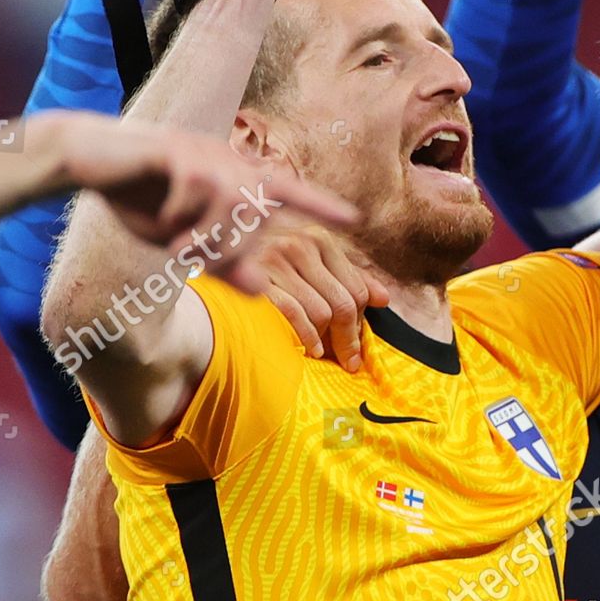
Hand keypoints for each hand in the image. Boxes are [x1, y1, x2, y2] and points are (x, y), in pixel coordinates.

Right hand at [56, 112, 359, 293]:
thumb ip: (223, 263)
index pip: (289, 193)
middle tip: (191, 259)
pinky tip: (161, 215)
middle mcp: (229, 161)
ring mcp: (205, 152)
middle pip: (251, 220)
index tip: (354, 219)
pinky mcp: (176, 149)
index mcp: (236, 178)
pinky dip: (176, 215)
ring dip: (201, 237)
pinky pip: (192, 194)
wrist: (92, 158)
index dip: (321, 206)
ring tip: (177, 245)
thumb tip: (262, 291)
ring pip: (226, 207)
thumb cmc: (144, 197)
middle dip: (224, 252)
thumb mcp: (186, 239)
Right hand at [253, 222, 389, 369]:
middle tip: (349, 361)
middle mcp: (299, 245)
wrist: (214, 251)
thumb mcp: (309, 260)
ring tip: (323, 353)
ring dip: (326, 341)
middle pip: (343, 303)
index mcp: (318, 239)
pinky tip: (309, 350)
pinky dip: (307, 337)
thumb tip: (384, 298)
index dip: (360, 322)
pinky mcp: (256, 281)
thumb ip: (348, 276)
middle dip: (349, 338)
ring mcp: (276, 262)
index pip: (356, 289)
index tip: (357, 347)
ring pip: (322, 312)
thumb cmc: (267, 263)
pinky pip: (294, 315)